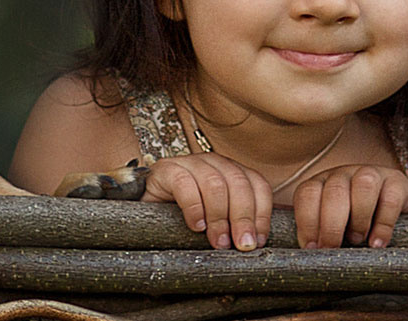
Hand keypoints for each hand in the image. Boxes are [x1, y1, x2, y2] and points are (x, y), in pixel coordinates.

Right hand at [141, 154, 273, 250]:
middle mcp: (213, 162)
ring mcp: (189, 162)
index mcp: (230, 171)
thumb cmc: (184, 219)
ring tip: (218, 241)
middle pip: (238, 182)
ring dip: (220, 216)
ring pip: (214, 182)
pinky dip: (194, 206)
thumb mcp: (214, 221)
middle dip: (243, 217)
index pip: (257, 184)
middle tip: (241, 245)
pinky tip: (196, 226)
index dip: (261, 213)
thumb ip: (234, 224)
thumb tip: (254, 244)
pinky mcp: (166, 169)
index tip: (257, 241)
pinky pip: (184, 182)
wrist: (145, 211)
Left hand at [289, 162, 407, 248]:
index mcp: (322, 183)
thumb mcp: (335, 228)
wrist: (397, 216)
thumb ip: (321, 235)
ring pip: (363, 185)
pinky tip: (378, 243)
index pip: (307, 193)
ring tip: (358, 241)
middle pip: (334, 191)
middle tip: (333, 249)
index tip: (311, 248)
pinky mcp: (398, 182)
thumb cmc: (356, 226)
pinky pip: (391, 198)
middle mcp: (345, 174)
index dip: (307, 221)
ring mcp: (372, 174)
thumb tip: (308, 257)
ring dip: (359, 217)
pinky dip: (383, 224)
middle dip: (331, 225)